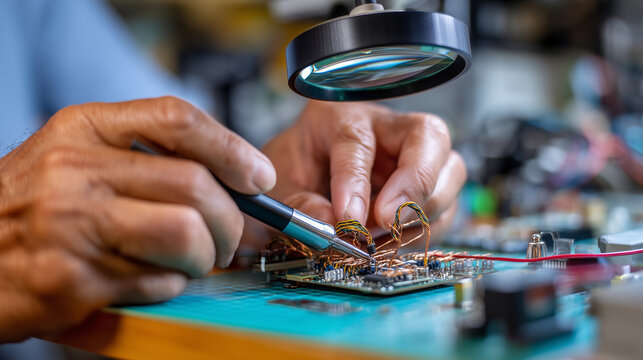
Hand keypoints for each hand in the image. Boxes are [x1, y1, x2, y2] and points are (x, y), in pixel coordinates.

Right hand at [0, 96, 274, 341]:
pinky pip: (158, 284)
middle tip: (228, 236)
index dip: (232, 148)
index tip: (259, 177)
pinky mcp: (72, 281)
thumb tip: (233, 178)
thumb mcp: (76, 156)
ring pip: (186, 236)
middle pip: (195, 185)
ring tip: (193, 261)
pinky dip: (171, 286)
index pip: (176, 120)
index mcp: (83, 130)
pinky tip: (150, 281)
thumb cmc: (31, 206)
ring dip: (205, 257)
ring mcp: (72, 226)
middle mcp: (75, 171)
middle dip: (231, 220)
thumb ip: (145, 157)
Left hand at [263, 101, 464, 238]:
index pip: (358, 140)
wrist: (302, 180)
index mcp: (340, 116)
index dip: (355, 182)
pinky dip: (424, 230)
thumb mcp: (280, 187)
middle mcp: (385, 128)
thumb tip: (332, 225)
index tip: (348, 220)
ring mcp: (413, 156)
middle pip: (429, 135)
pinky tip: (391, 241)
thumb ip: (299, 205)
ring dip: (424, 211)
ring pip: (450, 170)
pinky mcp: (427, 186)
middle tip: (389, 222)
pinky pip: (446, 207)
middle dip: (416, 182)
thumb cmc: (293, 173)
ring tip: (382, 236)